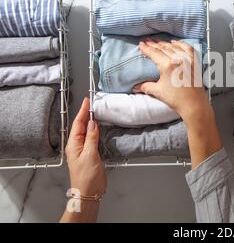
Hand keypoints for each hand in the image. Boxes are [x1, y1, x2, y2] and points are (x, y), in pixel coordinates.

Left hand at [60, 98, 105, 222]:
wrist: (89, 192)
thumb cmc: (86, 177)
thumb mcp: (90, 155)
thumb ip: (91, 138)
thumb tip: (93, 123)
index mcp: (74, 144)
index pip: (78, 124)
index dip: (83, 111)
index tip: (87, 101)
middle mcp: (77, 146)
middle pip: (81, 126)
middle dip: (86, 114)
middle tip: (92, 103)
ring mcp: (84, 150)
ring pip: (87, 131)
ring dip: (91, 121)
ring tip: (96, 112)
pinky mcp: (91, 154)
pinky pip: (92, 138)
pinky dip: (96, 130)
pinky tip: (99, 128)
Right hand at [135, 39, 221, 168]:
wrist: (194, 105)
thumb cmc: (176, 99)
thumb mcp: (158, 91)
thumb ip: (146, 86)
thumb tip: (135, 87)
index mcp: (167, 65)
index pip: (154, 53)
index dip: (146, 48)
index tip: (141, 44)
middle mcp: (178, 59)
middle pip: (163, 48)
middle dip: (154, 44)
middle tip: (147, 41)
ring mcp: (188, 60)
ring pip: (174, 47)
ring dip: (165, 43)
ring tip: (158, 42)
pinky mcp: (195, 62)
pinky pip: (188, 48)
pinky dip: (180, 44)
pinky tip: (175, 42)